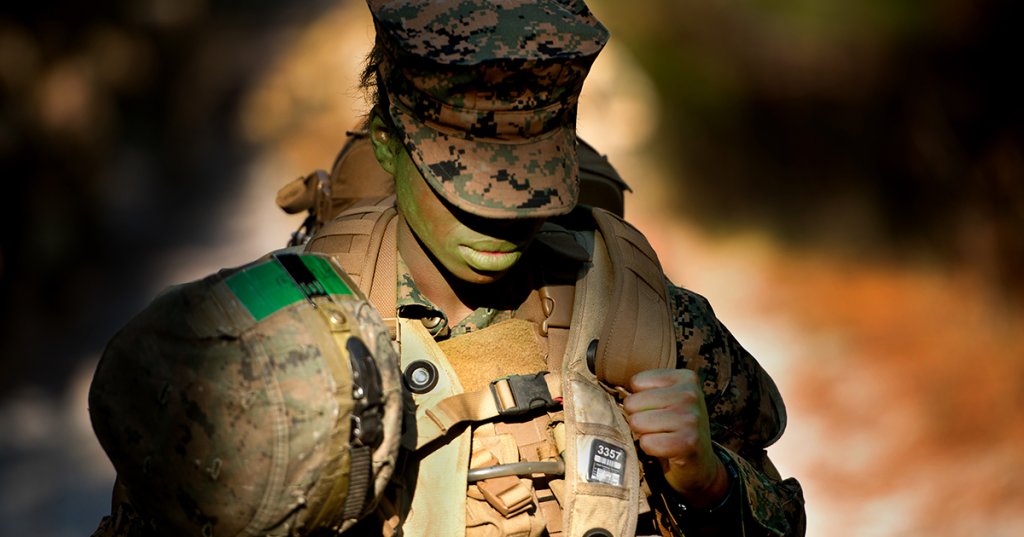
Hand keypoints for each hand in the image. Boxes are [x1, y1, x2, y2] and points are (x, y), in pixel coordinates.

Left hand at [623, 368, 729, 507]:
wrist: (700, 463)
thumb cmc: (675, 428)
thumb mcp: (666, 400)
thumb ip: (645, 390)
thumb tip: (615, 391)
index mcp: (685, 378)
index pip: (636, 382)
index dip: (639, 401)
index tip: (658, 411)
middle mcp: (690, 394)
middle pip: (633, 402)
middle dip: (639, 419)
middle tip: (658, 427)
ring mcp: (690, 418)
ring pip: (637, 422)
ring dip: (645, 434)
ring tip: (662, 437)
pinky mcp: (687, 442)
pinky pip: (647, 442)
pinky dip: (651, 449)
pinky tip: (666, 450)